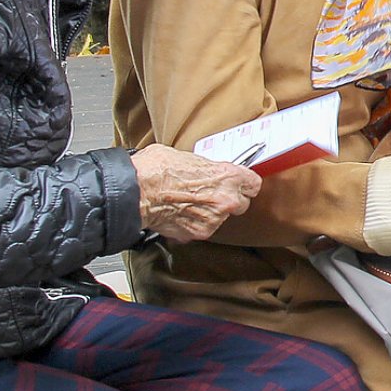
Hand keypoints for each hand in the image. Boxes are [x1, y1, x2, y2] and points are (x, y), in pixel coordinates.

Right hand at [132, 144, 261, 241]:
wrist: (137, 191)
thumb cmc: (157, 170)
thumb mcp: (189, 157)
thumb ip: (207, 168)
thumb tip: (206, 171)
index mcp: (228, 176)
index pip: (254, 184)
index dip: (244, 184)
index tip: (240, 185)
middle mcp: (226, 199)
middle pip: (241, 204)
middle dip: (228, 200)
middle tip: (210, 195)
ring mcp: (214, 219)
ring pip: (221, 218)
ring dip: (209, 213)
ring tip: (189, 203)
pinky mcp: (199, 233)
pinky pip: (203, 228)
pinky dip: (194, 224)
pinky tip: (181, 213)